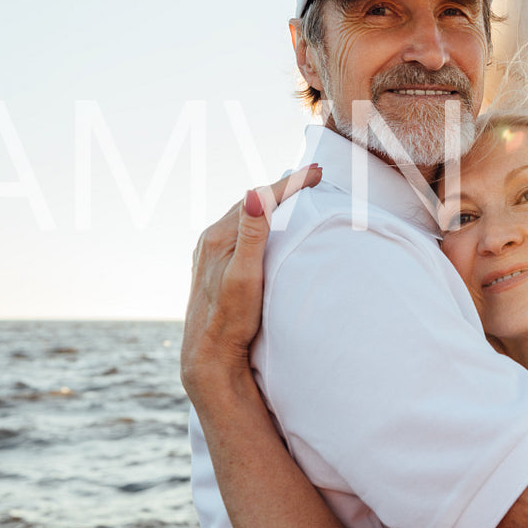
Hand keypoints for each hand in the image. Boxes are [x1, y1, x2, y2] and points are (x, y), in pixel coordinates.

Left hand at [181, 165, 321, 396]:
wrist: (210, 356)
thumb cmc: (231, 320)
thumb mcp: (246, 276)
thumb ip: (252, 234)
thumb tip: (255, 194)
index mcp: (218, 237)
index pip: (260, 199)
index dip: (290, 184)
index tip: (317, 171)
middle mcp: (210, 241)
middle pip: (251, 203)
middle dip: (282, 189)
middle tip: (312, 177)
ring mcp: (210, 254)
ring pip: (245, 217)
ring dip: (270, 203)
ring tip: (294, 194)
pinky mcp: (213, 267)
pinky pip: (239, 232)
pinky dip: (259, 221)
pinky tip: (267, 226)